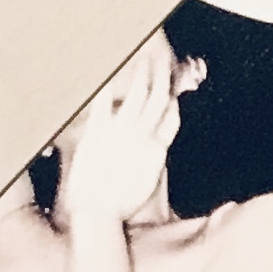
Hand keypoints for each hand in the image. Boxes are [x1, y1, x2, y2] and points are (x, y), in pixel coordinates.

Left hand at [60, 42, 182, 224]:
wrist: (98, 211)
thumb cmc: (120, 205)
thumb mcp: (147, 185)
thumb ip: (153, 164)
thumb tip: (157, 151)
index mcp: (155, 148)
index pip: (171, 116)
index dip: (174, 101)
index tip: (173, 90)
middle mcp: (141, 135)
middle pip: (157, 98)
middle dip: (161, 77)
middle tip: (161, 60)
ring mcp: (121, 131)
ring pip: (137, 94)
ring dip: (142, 74)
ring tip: (143, 60)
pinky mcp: (99, 132)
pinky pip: (104, 103)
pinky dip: (106, 87)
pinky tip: (105, 74)